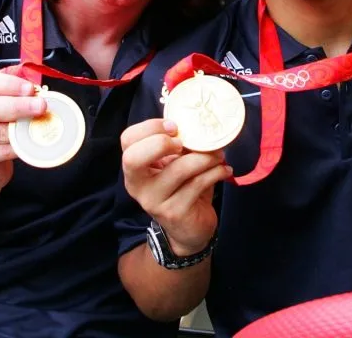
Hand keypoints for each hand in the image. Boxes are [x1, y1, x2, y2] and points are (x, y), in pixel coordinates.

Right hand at [0, 72, 46, 197]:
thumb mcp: (1, 106)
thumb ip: (13, 92)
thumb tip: (35, 82)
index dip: (10, 84)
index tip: (31, 89)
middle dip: (19, 105)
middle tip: (41, 106)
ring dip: (21, 128)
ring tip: (40, 126)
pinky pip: (0, 152)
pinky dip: (18, 148)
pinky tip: (29, 145)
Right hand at [121, 119, 231, 255]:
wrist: (189, 230)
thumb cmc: (183, 188)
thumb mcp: (175, 164)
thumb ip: (178, 145)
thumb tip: (199, 122)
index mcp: (135, 168)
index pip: (127, 140)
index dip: (150, 127)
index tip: (175, 126)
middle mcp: (138, 185)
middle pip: (134, 157)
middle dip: (161, 143)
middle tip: (186, 142)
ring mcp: (154, 201)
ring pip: (179, 169)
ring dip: (205, 157)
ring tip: (219, 155)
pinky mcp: (175, 212)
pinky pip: (198, 183)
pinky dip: (216, 172)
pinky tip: (224, 170)